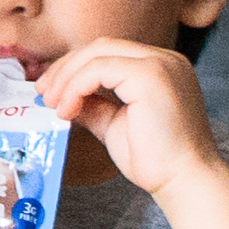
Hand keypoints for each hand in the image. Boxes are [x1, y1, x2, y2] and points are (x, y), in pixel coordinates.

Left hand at [36, 39, 220, 201]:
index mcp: (159, 68)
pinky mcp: (150, 76)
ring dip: (67, 77)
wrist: (184, 181)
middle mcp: (164, 60)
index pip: (109, 54)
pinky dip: (76, 86)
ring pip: (98, 53)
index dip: (75, 68)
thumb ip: (94, 107)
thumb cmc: (156, 161)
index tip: (52, 92)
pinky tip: (67, 110)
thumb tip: (65, 99)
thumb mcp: (115, 126)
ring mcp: (160, 64)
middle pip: (101, 47)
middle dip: (65, 67)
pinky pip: (99, 69)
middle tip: (43, 93)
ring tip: (53, 105)